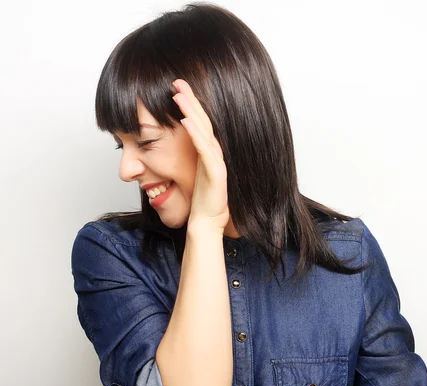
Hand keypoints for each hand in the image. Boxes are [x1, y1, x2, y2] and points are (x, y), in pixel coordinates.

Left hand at [172, 79, 229, 231]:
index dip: (190, 105)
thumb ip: (187, 160)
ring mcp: (216, 162)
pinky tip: (187, 121)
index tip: (178, 88)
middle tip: (179, 81)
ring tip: (180, 95)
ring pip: (204, 131)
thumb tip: (170, 148)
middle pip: (202, 121)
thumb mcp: (191, 175)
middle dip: (191, 100)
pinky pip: (205, 150)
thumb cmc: (201, 201)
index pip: (198, 123)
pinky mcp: (216, 173)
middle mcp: (213, 154)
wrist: (208, 223)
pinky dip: (196, 135)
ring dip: (192, 112)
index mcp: (207, 152)